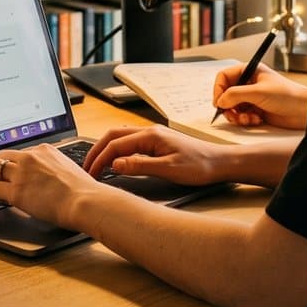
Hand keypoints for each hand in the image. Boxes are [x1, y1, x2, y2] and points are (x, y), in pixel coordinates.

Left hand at [0, 144, 105, 231]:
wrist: (85, 201)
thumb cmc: (84, 191)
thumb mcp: (69, 170)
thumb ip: (55, 169)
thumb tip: (50, 179)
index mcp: (45, 150)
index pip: (20, 152)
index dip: (10, 161)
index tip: (7, 167)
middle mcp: (31, 157)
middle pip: (2, 156)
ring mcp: (21, 173)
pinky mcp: (16, 191)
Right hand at [84, 125, 229, 187]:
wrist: (220, 162)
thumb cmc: (199, 166)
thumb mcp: (169, 169)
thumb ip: (140, 165)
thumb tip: (116, 164)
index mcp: (150, 136)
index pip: (115, 145)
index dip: (99, 160)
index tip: (90, 174)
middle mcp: (149, 131)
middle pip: (113, 135)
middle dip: (96, 150)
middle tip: (86, 168)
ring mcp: (153, 136)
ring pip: (120, 137)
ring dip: (105, 149)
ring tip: (96, 165)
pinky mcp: (157, 142)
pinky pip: (130, 142)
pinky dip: (117, 150)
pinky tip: (116, 161)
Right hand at [213, 63, 306, 128]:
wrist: (303, 110)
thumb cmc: (287, 95)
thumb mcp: (258, 92)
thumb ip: (236, 94)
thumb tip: (220, 101)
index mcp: (249, 71)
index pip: (224, 77)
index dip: (219, 89)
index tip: (219, 102)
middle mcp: (248, 83)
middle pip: (226, 94)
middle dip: (228, 106)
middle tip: (232, 114)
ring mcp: (252, 97)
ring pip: (232, 107)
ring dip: (237, 116)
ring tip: (247, 119)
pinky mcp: (255, 110)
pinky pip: (241, 116)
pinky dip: (245, 120)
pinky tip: (256, 120)